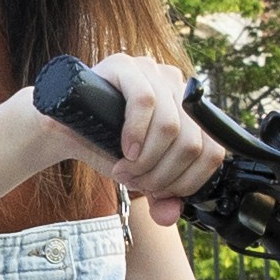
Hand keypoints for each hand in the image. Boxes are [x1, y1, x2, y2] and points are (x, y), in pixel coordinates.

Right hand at [55, 51, 225, 222]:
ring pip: (170, 126)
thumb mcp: (141, 176)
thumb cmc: (108, 147)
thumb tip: (170, 215)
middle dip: (160, 174)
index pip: (213, 152)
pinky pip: (145, 100)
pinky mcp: (128, 64)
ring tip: (124, 168)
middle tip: (134, 181)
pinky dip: (136, 133)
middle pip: (191, 143)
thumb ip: (161, 196)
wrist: (66, 130)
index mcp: (192, 112)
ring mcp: (154, 71)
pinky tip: (125, 148)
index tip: (159, 191)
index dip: (187, 181)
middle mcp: (179, 87)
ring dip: (146, 159)